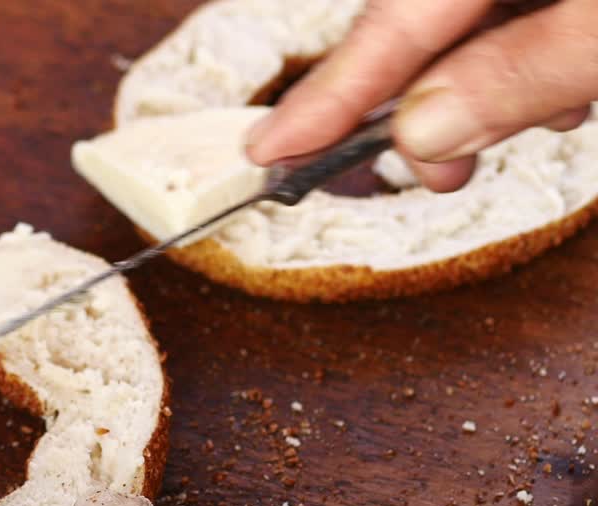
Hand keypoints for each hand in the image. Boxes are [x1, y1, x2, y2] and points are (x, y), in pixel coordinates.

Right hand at [247, 0, 595, 191]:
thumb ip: (520, 76)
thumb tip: (423, 134)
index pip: (391, 21)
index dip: (327, 94)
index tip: (269, 149)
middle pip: (425, 22)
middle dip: (416, 102)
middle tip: (426, 173)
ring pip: (475, 22)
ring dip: (478, 87)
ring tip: (497, 137)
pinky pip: (523, 13)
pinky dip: (522, 59)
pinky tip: (554, 91)